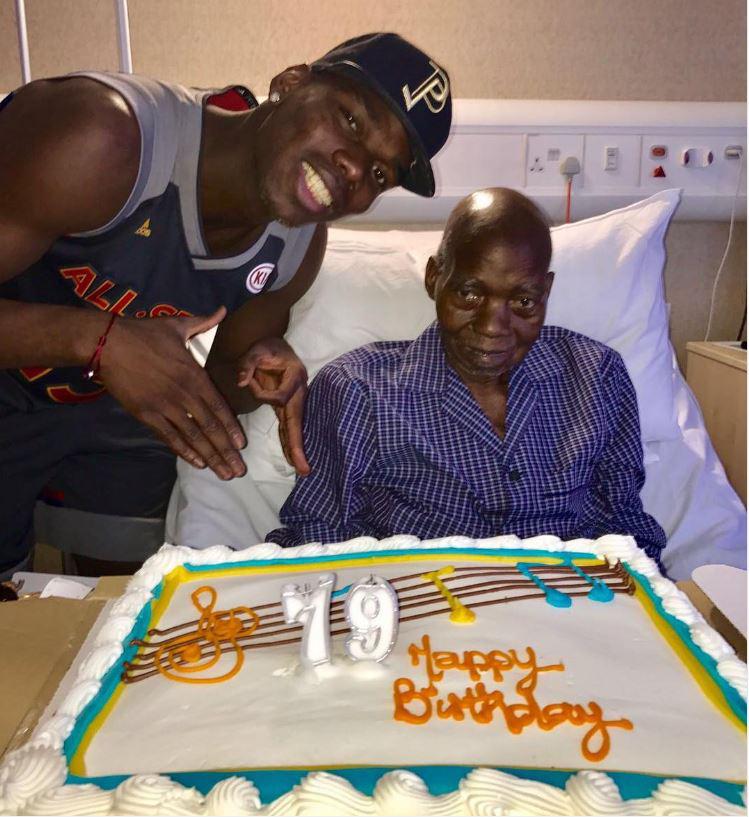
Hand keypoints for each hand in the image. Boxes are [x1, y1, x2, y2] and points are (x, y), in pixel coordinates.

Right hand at [99, 307, 246, 479]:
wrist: (108, 343)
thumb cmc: (144, 333)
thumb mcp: (178, 325)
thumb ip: (204, 323)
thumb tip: (222, 310)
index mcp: (194, 375)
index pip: (219, 407)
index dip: (231, 428)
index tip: (242, 445)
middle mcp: (183, 395)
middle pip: (210, 428)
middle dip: (226, 451)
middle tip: (239, 470)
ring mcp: (164, 407)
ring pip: (192, 437)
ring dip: (210, 457)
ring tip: (224, 473)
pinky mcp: (146, 414)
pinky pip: (169, 437)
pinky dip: (184, 452)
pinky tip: (197, 464)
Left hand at [237, 337, 309, 475]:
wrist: (277, 346)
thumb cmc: (267, 347)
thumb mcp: (256, 350)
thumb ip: (248, 364)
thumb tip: (241, 381)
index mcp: (294, 377)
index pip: (279, 396)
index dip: (262, 393)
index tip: (249, 381)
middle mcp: (299, 392)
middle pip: (297, 421)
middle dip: (298, 445)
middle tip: (303, 467)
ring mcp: (295, 401)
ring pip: (295, 427)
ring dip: (297, 448)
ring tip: (301, 469)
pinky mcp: (288, 406)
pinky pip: (289, 426)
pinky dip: (290, 442)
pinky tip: (292, 457)